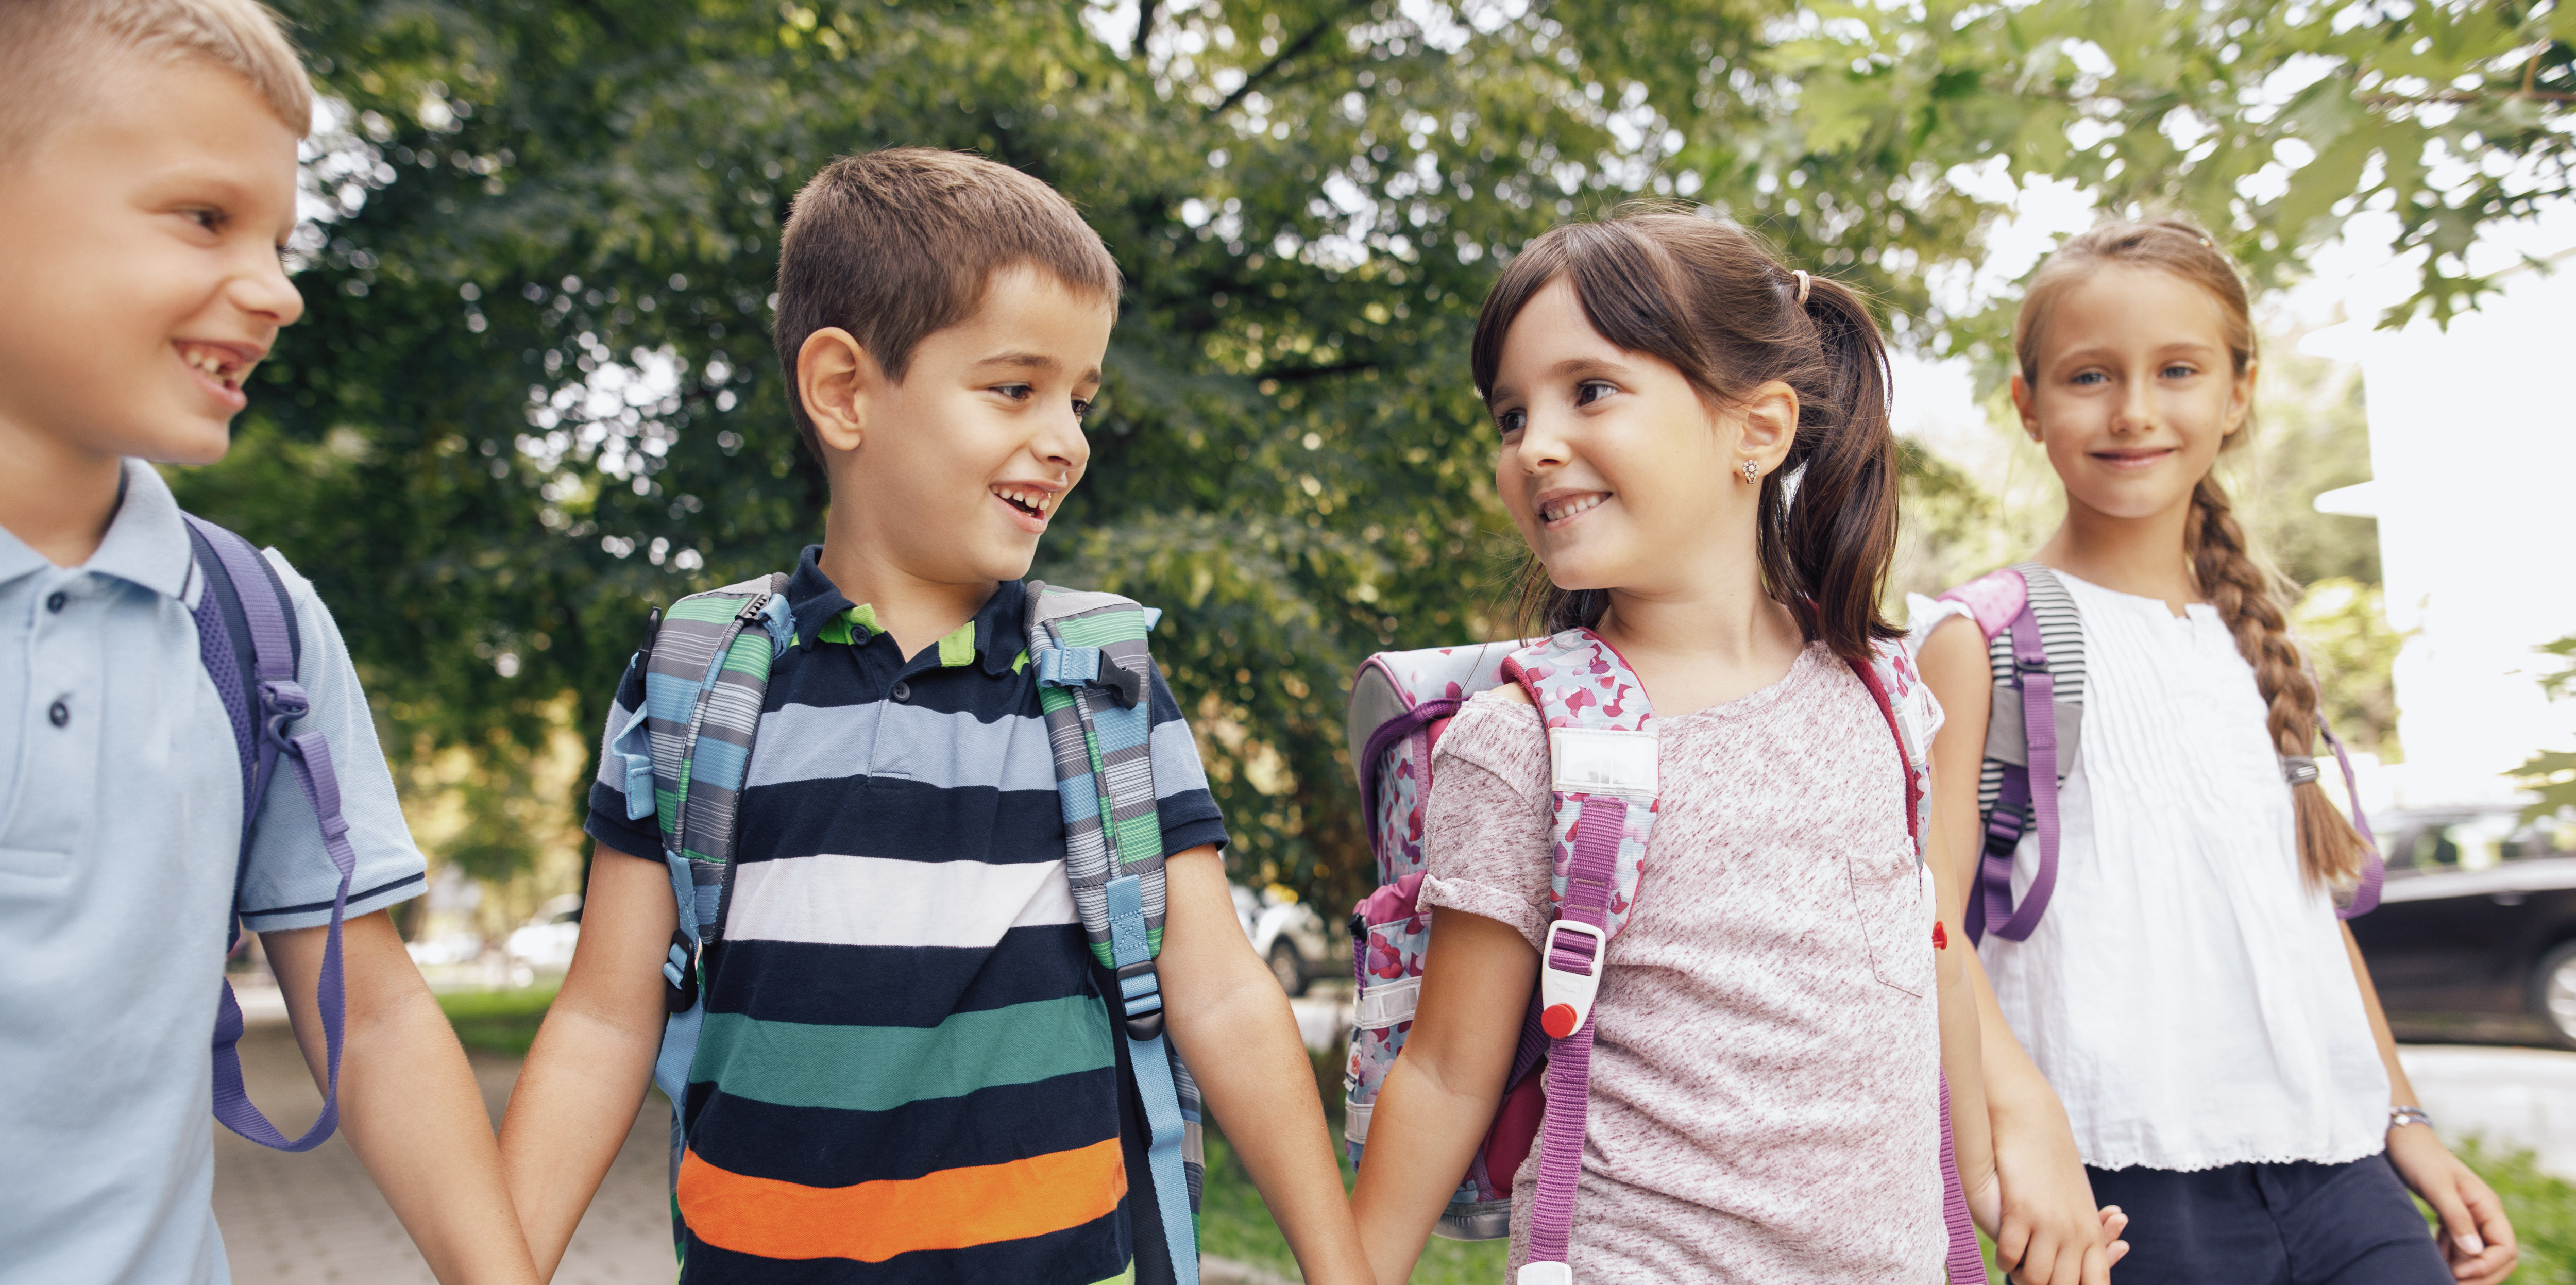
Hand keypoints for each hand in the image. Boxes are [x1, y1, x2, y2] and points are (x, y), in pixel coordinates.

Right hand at [1990, 1112, 2119, 1284]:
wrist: (2033, 1122)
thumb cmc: (2053, 1167)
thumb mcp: (2077, 1204)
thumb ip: (2086, 1236)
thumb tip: (2097, 1259)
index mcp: (2091, 1234)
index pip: (2096, 1284)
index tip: (2063, 1282)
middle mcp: (2075, 1233)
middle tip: (2034, 1274)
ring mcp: (2049, 1224)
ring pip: (2035, 1279)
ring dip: (2021, 1276)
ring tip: (2016, 1266)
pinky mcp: (2021, 1211)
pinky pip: (2009, 1256)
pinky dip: (2004, 1260)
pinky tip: (2003, 1250)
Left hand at [2386, 1123, 2517, 1283]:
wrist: (2400, 1138)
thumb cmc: (2419, 1157)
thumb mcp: (2437, 1186)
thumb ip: (2456, 1217)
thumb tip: (2475, 1252)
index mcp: (2488, 1206)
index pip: (2506, 1249)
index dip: (2487, 1267)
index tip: (2459, 1274)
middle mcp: (2483, 1214)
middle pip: (2496, 1257)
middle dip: (2479, 1276)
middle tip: (2450, 1283)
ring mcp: (2468, 1217)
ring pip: (2476, 1255)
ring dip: (2463, 1270)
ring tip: (2438, 1276)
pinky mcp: (2450, 1218)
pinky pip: (2458, 1248)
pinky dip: (2449, 1259)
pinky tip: (2431, 1262)